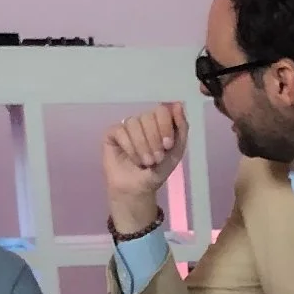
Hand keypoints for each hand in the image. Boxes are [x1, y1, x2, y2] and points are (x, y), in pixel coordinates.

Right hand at [103, 101, 187, 234]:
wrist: (139, 188)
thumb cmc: (157, 171)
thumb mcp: (176, 152)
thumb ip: (181, 128)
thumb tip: (178, 104)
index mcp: (159, 122)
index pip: (161, 110)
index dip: (165, 126)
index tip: (167, 145)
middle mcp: (143, 121)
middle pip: (148, 116)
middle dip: (154, 140)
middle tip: (156, 159)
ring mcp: (127, 126)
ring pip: (134, 123)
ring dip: (142, 146)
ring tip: (146, 162)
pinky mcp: (112, 133)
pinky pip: (121, 131)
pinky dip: (130, 147)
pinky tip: (133, 159)